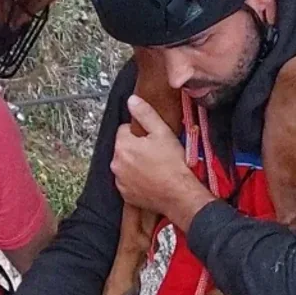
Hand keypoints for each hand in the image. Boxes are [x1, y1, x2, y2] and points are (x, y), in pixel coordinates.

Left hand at [112, 95, 211, 221]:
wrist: (179, 195)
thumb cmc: (173, 164)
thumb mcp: (162, 132)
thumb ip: (145, 113)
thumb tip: (132, 100)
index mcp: (123, 145)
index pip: (124, 130)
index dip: (140, 133)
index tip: (153, 140)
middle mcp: (116, 163)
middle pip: (123, 148)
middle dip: (136, 148)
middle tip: (156, 153)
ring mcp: (119, 180)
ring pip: (125, 164)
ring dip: (134, 164)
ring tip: (154, 167)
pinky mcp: (125, 194)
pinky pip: (127, 181)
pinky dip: (135, 180)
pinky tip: (150, 179)